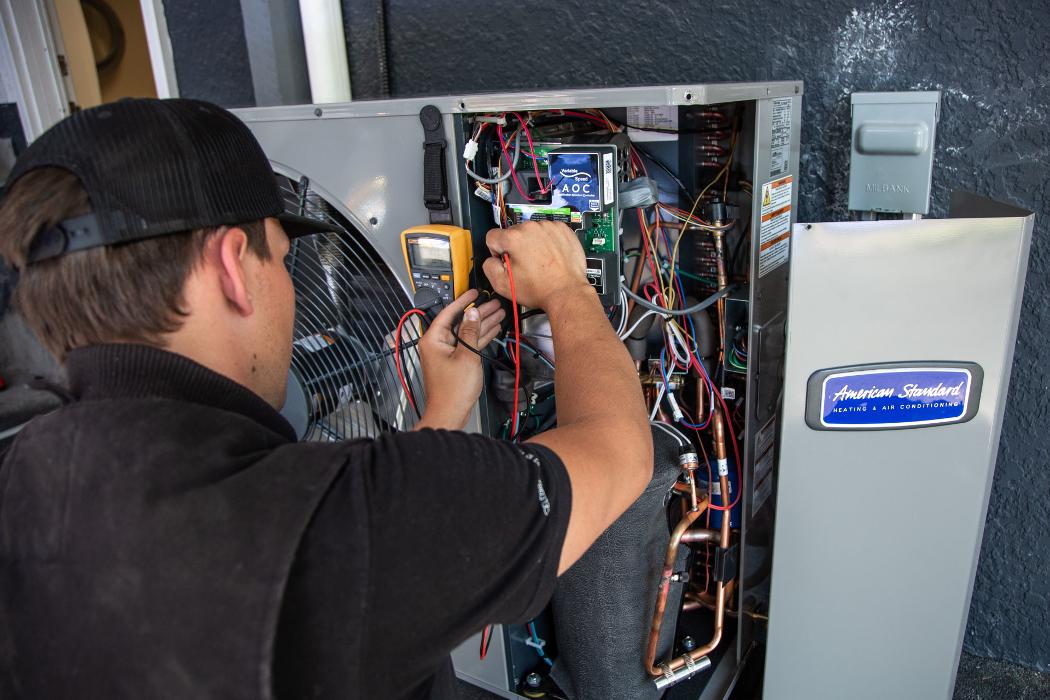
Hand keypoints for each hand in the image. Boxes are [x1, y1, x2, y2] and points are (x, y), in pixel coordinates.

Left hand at [414, 289, 504, 430]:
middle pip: (460, 322)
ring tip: (498, 313)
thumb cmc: (452, 391)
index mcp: (433, 339)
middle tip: (494, 303)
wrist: (450, 413)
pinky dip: (480, 337)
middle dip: (478, 312)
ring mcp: (446, 353)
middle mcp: (437, 344)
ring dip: (482, 323)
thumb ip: (470, 332)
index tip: (474, 292)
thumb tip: (473, 313)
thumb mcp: (466, 356)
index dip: (463, 301)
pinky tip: (492, 329)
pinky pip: (468, 344)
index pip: (448, 312)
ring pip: (466, 332)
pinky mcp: (454, 361)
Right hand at [482, 221, 592, 309]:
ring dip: (532, 244)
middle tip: (526, 266)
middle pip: (513, 233)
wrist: (567, 292)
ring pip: (531, 232)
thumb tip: (491, 259)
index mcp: (514, 238)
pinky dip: (548, 242)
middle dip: (516, 248)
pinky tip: (550, 257)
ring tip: (540, 262)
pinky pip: (548, 232)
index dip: (497, 252)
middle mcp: (531, 228)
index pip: (493, 237)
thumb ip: (489, 266)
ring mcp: (549, 227)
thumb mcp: (502, 284)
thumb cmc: (540, 289)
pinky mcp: (562, 230)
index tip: (506, 261)